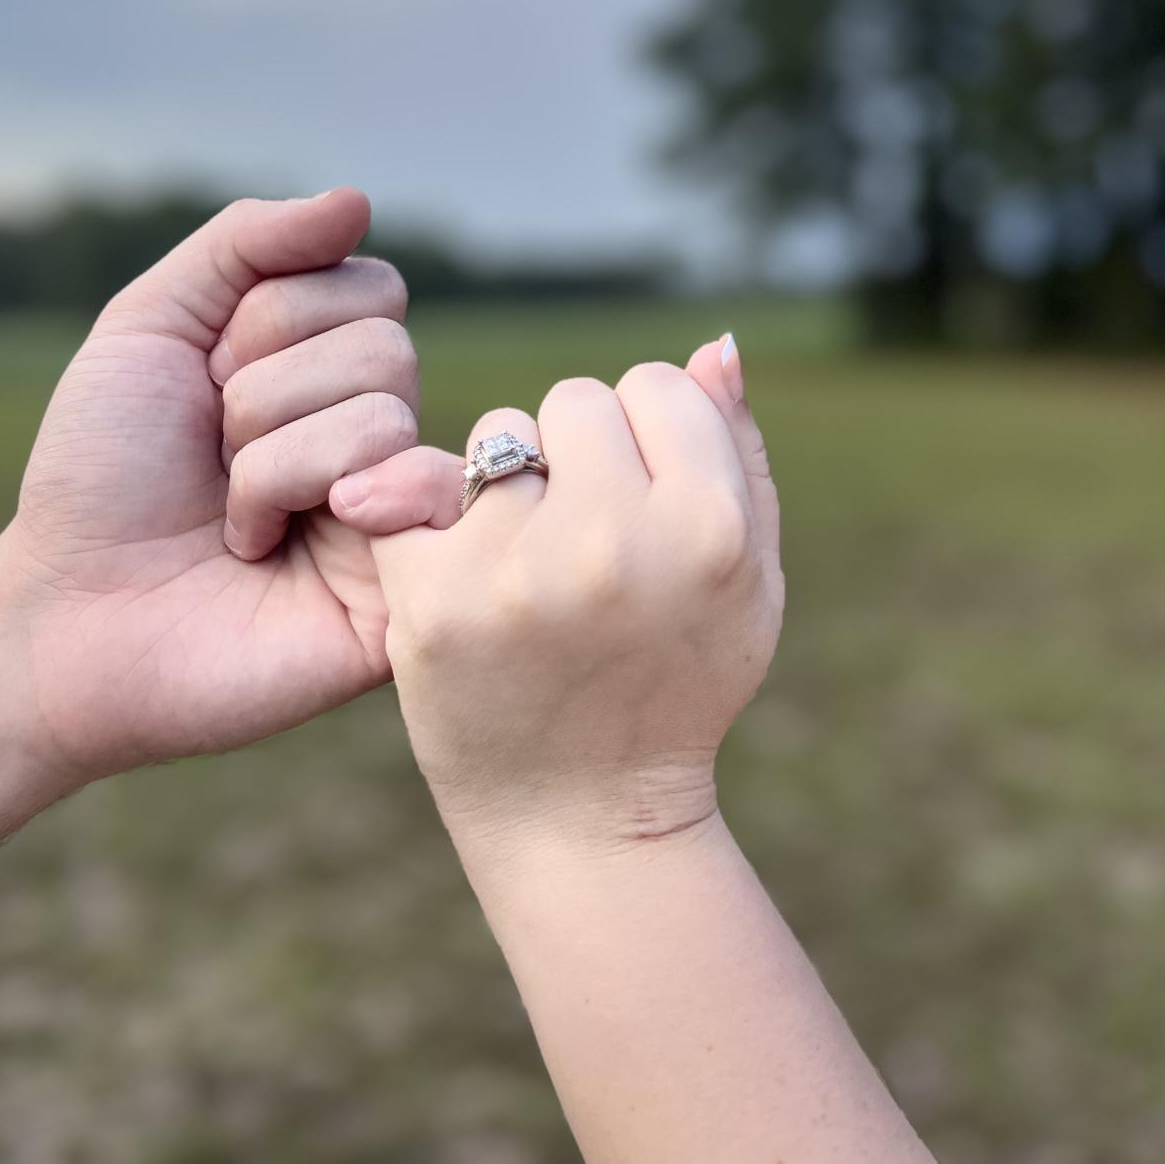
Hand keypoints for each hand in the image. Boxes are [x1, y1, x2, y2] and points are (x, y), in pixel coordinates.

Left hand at [0, 190, 432, 783]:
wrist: (67, 614)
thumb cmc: (103, 475)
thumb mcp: (151, 325)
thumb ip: (246, 244)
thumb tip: (357, 199)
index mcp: (329, 369)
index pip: (369, 286)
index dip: (269, 325)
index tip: (205, 386)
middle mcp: (376, 432)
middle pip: (381, 349)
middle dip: (260, 399)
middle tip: (213, 464)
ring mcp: (396, 509)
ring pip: (382, 417)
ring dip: (268, 468)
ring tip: (235, 528)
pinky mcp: (407, 589)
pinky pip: (434, 496)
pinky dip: (356, 499)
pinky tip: (286, 545)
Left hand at [352, 339, 783, 851]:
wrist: (582, 817)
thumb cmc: (675, 686)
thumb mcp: (749, 581)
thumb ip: (739, 455)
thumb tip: (713, 345)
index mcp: (710, 530)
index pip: (655, 385)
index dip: (645, 441)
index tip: (639, 505)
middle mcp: (615, 543)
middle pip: (573, 400)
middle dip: (576, 455)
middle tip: (579, 539)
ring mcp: (517, 572)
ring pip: (494, 437)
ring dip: (506, 485)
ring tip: (526, 569)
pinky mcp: (433, 600)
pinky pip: (416, 487)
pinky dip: (430, 521)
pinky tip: (459, 580)